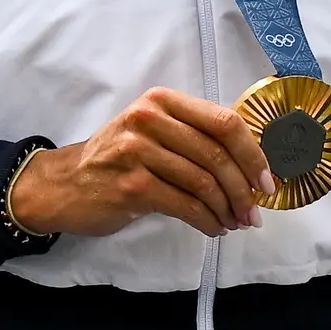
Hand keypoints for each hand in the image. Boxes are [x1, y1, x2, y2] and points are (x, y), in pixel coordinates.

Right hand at [10, 88, 273, 236]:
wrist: (63, 185)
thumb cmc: (117, 161)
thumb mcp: (152, 132)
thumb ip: (194, 137)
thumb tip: (251, 166)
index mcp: (162, 100)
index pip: (224, 122)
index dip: (253, 153)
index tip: (267, 181)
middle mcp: (149, 118)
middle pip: (217, 154)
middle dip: (244, 189)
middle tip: (254, 213)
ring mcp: (137, 151)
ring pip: (203, 182)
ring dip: (227, 208)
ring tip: (235, 223)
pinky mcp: (131, 185)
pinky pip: (184, 205)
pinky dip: (206, 221)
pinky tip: (213, 229)